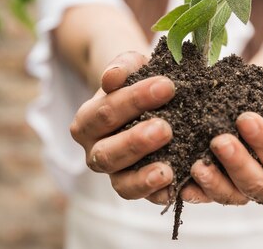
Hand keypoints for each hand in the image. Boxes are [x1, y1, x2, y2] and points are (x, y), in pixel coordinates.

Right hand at [70, 52, 176, 202]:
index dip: (134, 100)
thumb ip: (121, 67)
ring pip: (121, 183)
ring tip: (167, 170)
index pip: (105, 112)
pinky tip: (175, 187)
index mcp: (87, 122)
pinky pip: (144, 198)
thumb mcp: (130, 66)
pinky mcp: (137, 188)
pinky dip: (158, 195)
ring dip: (143, 177)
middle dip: (136, 142)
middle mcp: (95, 152)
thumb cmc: (137, 80)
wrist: (151, 96)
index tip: (167, 86)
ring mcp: (115, 174)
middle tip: (165, 129)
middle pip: (108, 152)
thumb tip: (112, 77)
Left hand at [177, 93, 262, 204]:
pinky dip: (194, 194)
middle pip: (258, 184)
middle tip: (220, 141)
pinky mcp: (216, 193)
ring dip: (215, 183)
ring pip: (232, 197)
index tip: (246, 118)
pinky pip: (205, 199)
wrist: (246, 103)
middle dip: (238, 163)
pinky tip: (183, 185)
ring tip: (199, 166)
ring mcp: (242, 192)